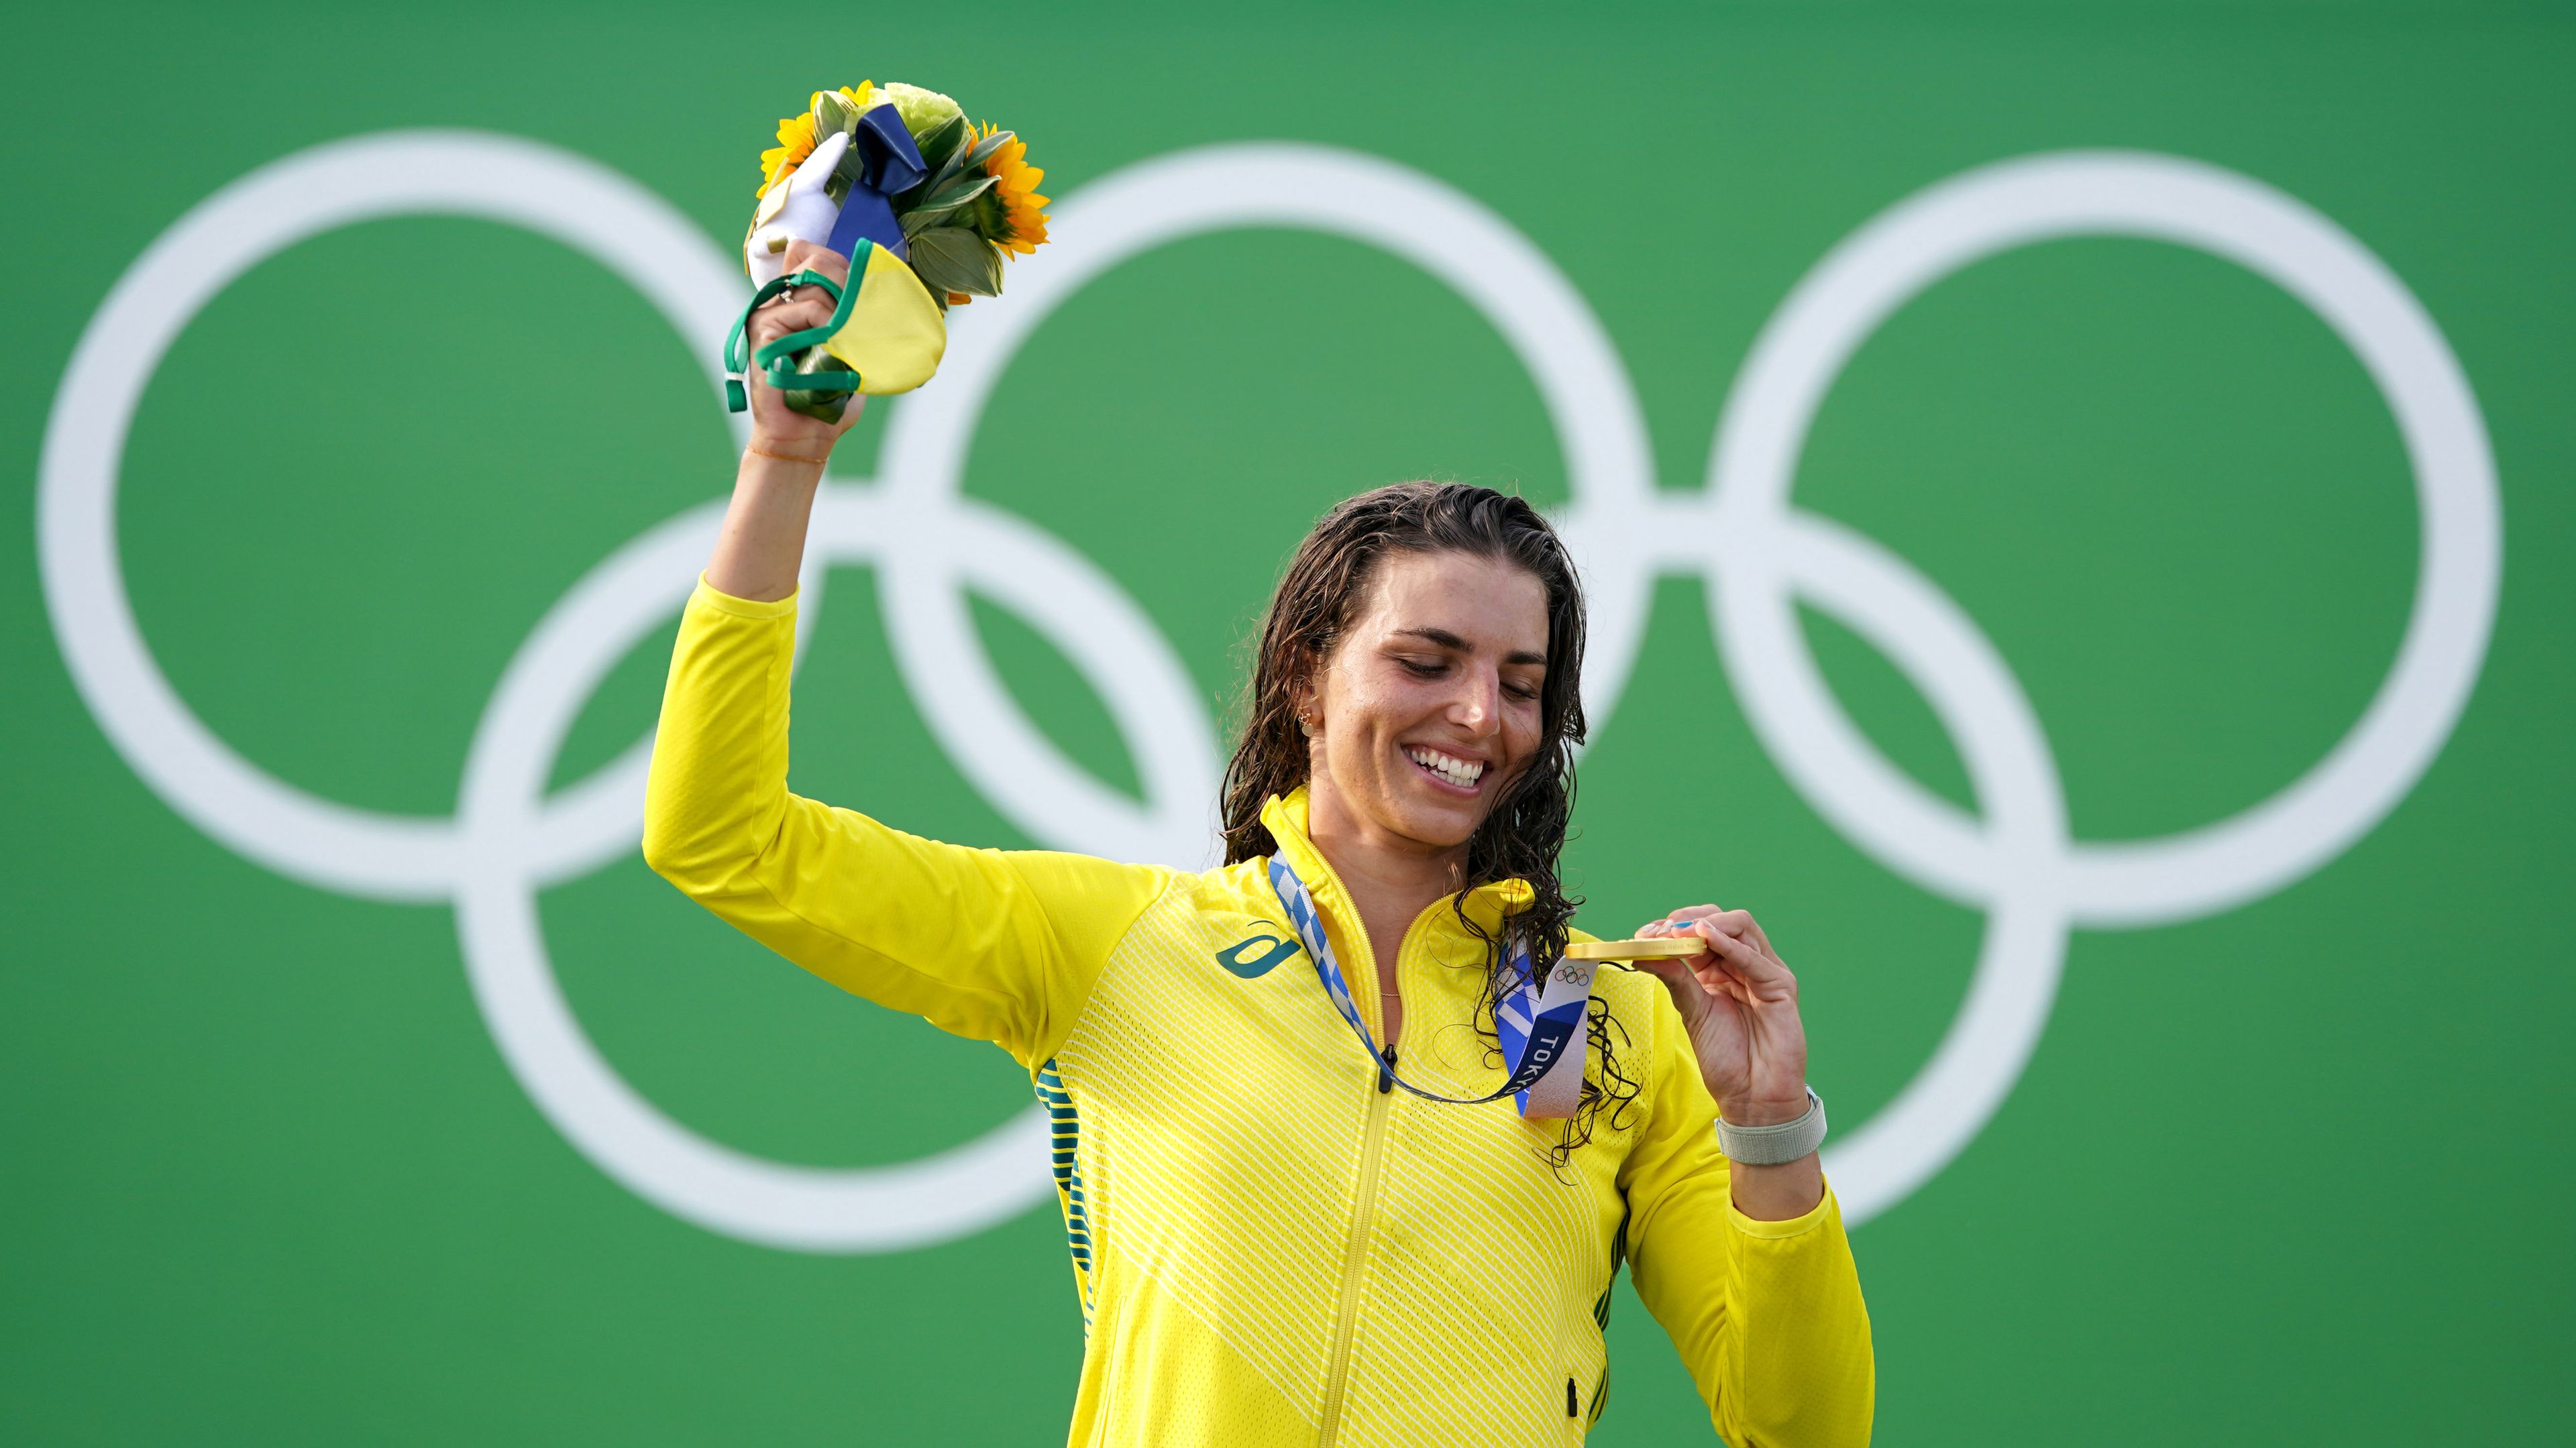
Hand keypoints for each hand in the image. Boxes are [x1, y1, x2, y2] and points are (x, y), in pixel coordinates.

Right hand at [743, 238, 867, 455]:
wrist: (805, 434)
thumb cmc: (828, 398)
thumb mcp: (847, 350)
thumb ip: (850, 318)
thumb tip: (872, 288)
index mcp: (796, 303)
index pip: (813, 254)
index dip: (840, 265)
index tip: (857, 294)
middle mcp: (780, 302)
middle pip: (815, 257)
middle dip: (845, 281)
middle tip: (855, 317)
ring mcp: (769, 312)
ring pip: (815, 280)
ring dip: (841, 310)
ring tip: (843, 342)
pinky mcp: (764, 326)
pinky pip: (808, 307)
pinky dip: (829, 323)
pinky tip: (833, 344)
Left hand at [1632, 906, 1809, 1126]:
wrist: (1752, 1096)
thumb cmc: (1726, 1057)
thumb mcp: (1692, 1011)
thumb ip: (1675, 978)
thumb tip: (1642, 952)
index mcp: (1719, 969)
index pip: (1700, 929)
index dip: (1672, 926)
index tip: (1645, 934)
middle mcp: (1742, 965)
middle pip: (1722, 920)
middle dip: (1688, 919)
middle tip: (1662, 930)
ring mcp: (1764, 972)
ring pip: (1741, 927)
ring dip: (1708, 924)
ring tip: (1681, 932)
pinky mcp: (1782, 986)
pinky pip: (1756, 959)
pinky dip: (1729, 945)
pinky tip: (1706, 937)